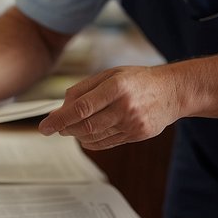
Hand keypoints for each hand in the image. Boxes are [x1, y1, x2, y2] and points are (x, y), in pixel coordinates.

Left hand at [38, 66, 178, 148]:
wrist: (172, 91)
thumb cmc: (137, 80)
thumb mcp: (110, 74)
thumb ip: (83, 89)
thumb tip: (60, 108)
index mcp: (116, 86)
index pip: (81, 108)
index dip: (59, 119)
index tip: (45, 127)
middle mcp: (125, 106)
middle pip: (85, 126)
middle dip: (65, 128)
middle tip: (54, 126)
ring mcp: (133, 123)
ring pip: (94, 137)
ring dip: (76, 134)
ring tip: (72, 127)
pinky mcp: (137, 135)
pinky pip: (106, 143)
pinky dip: (90, 141)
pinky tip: (86, 134)